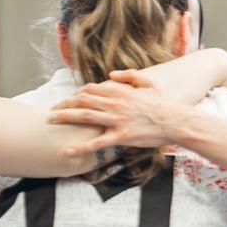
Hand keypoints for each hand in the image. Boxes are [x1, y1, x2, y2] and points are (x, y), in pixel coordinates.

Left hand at [49, 79, 190, 153]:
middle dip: (64, 104)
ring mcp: (116, 120)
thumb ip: (129, 75)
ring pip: (83, 116)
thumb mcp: (148, 83)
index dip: (76, 94)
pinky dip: (81, 147)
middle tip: (52, 110)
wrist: (177, 122)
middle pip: (81, 101)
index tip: (69, 100)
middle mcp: (114, 104)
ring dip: (64, 118)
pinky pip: (97, 142)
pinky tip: (68, 151)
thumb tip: (110, 75)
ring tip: (50, 121)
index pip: (90, 90)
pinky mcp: (121, 136)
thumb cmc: (165, 104)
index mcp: (119, 91)